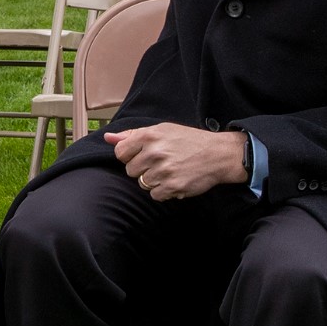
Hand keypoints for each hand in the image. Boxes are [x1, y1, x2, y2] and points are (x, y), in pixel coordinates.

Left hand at [105, 123, 249, 201]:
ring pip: (142, 183)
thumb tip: (108, 138)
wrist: (219, 154)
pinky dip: (164, 191)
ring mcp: (163, 171)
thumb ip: (132, 135)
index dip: (130, 155)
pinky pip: (155, 195)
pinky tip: (175, 180)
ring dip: (154, 180)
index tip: (143, 154)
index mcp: (149, 136)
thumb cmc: (188, 140)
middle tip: (161, 162)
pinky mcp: (172, 186)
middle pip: (130, 170)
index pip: (120, 152)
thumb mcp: (161, 130)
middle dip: (143, 168)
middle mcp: (154, 153)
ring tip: (170, 170)